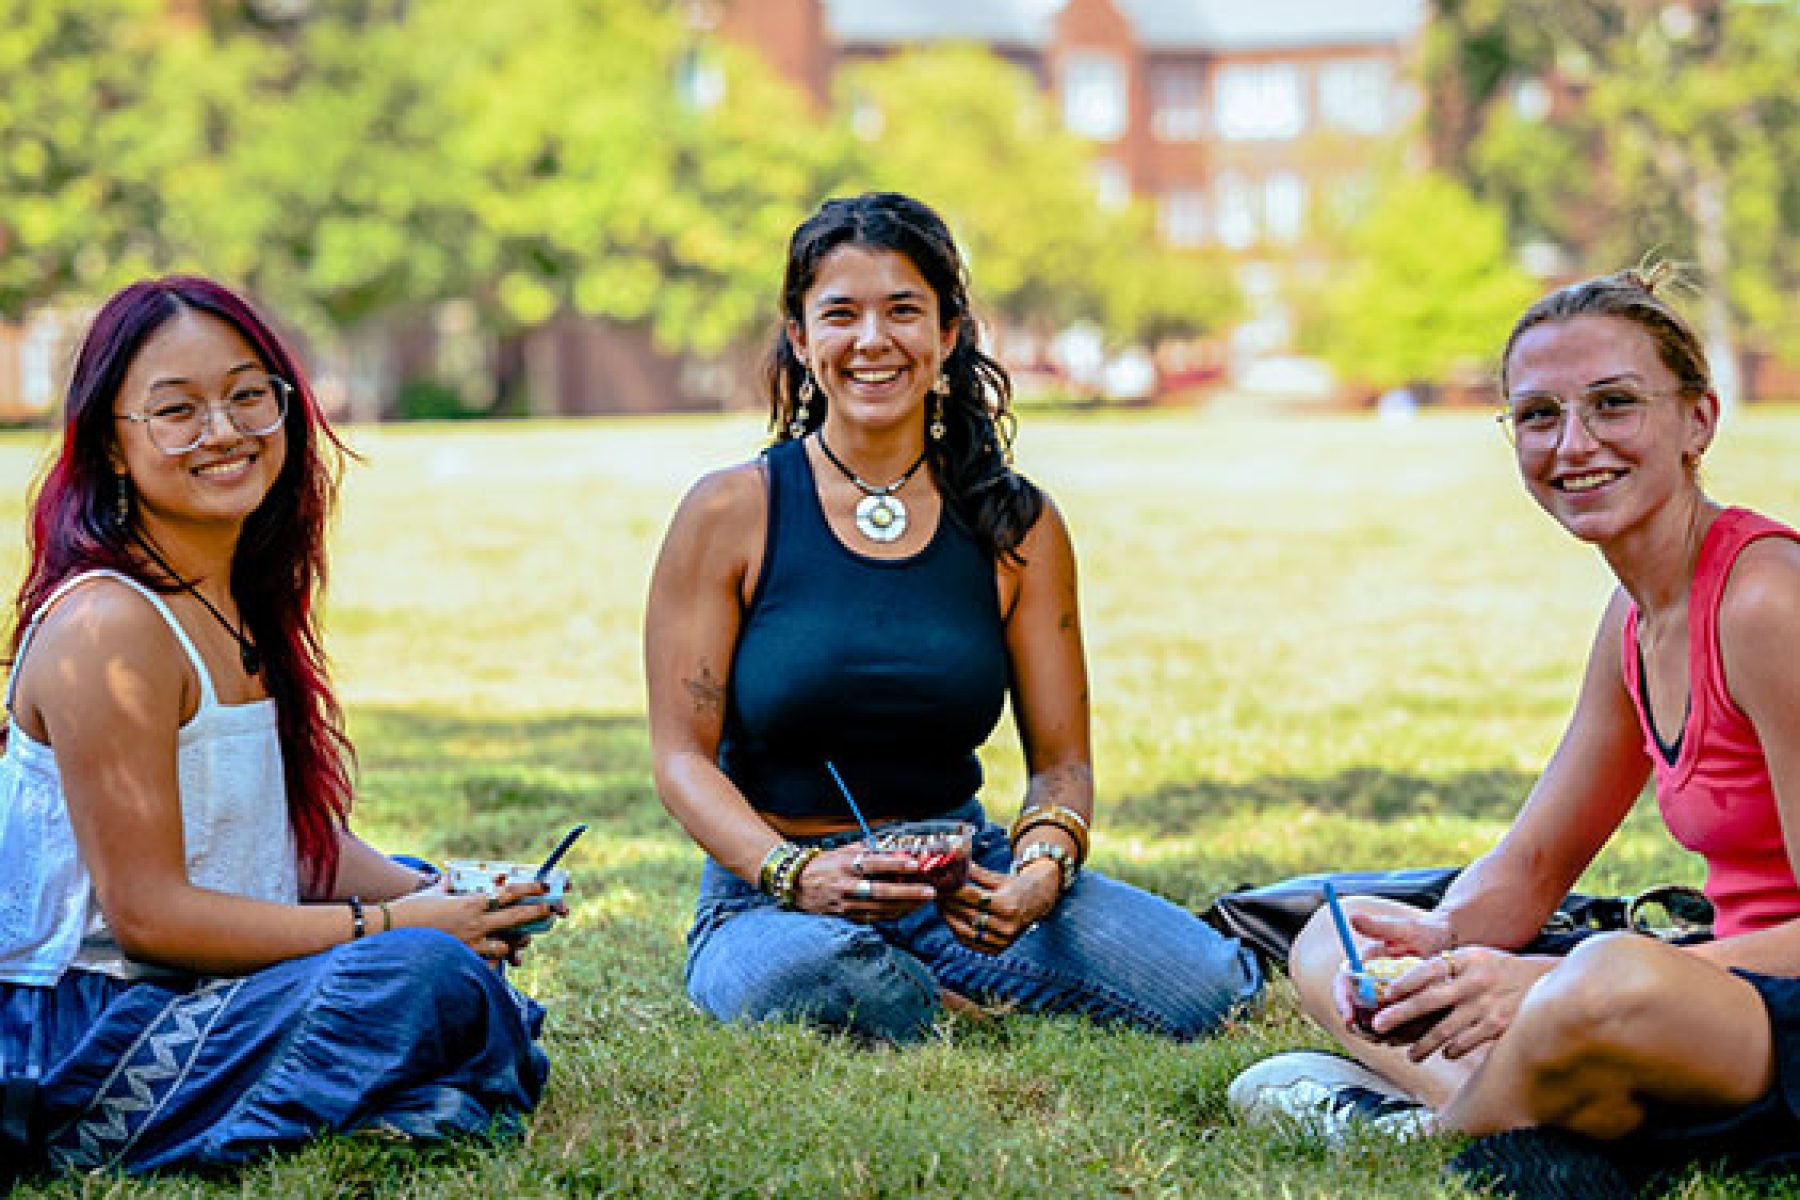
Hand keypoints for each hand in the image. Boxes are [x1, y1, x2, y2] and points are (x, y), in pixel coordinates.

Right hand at [389, 880, 556, 967]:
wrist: (390, 934)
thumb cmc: (410, 910)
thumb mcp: (434, 892)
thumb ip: (450, 886)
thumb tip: (455, 877)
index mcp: (471, 903)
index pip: (507, 893)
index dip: (529, 889)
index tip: (543, 886)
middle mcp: (475, 924)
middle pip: (515, 918)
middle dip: (536, 913)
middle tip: (552, 910)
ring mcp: (471, 944)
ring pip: (506, 944)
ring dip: (518, 941)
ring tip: (526, 939)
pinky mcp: (463, 960)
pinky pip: (488, 961)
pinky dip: (497, 960)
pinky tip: (504, 960)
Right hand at [792, 843, 935, 921]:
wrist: (797, 884)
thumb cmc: (826, 864)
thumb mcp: (844, 851)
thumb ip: (869, 849)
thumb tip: (895, 844)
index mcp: (846, 864)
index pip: (874, 864)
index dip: (895, 864)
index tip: (915, 863)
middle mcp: (846, 885)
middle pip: (881, 891)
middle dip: (908, 892)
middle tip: (930, 891)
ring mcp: (846, 903)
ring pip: (880, 908)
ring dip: (905, 905)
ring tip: (924, 900)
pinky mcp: (845, 916)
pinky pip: (873, 918)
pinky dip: (892, 914)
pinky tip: (906, 910)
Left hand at [939, 863, 1058, 954]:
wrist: (1038, 902)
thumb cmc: (1016, 886)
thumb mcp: (998, 877)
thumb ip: (975, 873)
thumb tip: (952, 863)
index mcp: (1007, 904)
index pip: (972, 897)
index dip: (953, 891)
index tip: (940, 886)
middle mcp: (1006, 924)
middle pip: (968, 914)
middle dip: (948, 904)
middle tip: (935, 895)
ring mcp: (1003, 939)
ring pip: (967, 932)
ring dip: (950, 920)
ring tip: (940, 908)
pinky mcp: (1000, 949)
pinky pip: (973, 943)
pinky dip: (959, 933)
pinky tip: (951, 921)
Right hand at [1326, 907, 1454, 1026]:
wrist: (1448, 946)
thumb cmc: (1423, 934)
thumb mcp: (1404, 929)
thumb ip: (1379, 927)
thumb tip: (1352, 917)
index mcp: (1363, 965)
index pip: (1343, 985)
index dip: (1342, 1003)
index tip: (1348, 1017)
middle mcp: (1369, 985)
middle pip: (1355, 1012)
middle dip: (1363, 1027)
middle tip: (1378, 1035)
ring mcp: (1384, 1001)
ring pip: (1376, 1025)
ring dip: (1386, 1034)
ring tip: (1405, 1033)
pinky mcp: (1401, 1013)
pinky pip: (1397, 1030)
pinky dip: (1404, 1035)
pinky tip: (1420, 1032)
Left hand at [1371, 947, 1555, 1062]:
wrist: (1542, 980)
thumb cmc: (1496, 969)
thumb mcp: (1472, 958)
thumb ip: (1445, 968)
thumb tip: (1404, 984)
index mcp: (1465, 960)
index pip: (1429, 969)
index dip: (1406, 981)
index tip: (1386, 994)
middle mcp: (1474, 982)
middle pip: (1430, 1000)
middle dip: (1400, 1014)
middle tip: (1379, 1025)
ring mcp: (1486, 1006)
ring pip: (1446, 1030)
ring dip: (1423, 1044)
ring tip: (1410, 1055)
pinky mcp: (1498, 1026)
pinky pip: (1467, 1042)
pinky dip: (1453, 1050)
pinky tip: (1444, 1053)